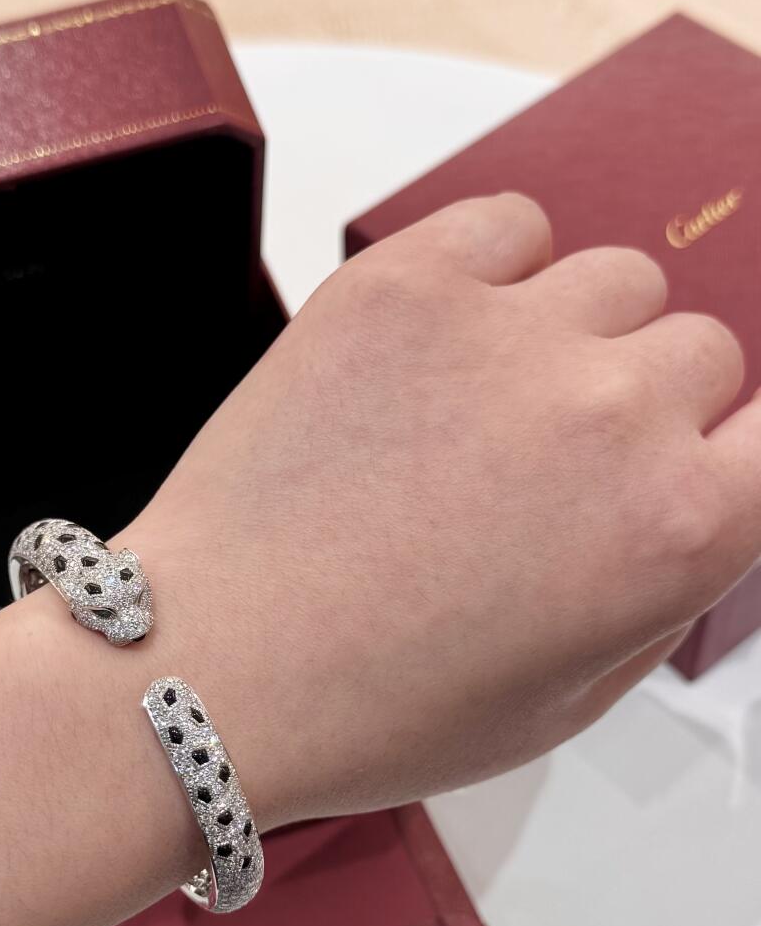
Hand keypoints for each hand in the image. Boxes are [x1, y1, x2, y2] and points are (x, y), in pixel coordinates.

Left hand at [127, 194, 760, 823]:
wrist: (215, 660)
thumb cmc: (376, 702)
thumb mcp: (571, 698)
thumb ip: (670, 582)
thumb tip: (705, 490)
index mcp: (676, 527)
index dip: (725, 457)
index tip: (688, 465)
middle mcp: (611, 412)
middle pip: (702, 351)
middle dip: (648, 407)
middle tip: (554, 463)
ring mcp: (504, 331)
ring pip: (615, 280)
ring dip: (575, 336)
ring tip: (487, 404)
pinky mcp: (402, 283)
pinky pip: (511, 223)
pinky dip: (497, 268)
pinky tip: (447, 338)